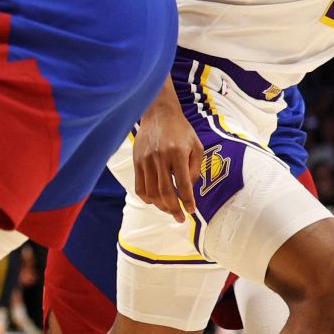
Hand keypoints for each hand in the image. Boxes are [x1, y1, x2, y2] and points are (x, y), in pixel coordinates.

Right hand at [132, 98, 201, 222]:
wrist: (158, 114)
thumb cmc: (181, 131)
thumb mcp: (197, 146)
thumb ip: (195, 168)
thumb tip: (189, 188)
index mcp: (178, 153)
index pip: (182, 184)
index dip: (187, 200)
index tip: (192, 211)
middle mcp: (160, 158)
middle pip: (165, 192)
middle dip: (174, 209)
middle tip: (181, 219)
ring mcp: (145, 160)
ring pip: (151, 192)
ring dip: (161, 206)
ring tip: (169, 211)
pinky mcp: (137, 162)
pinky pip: (139, 186)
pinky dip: (147, 198)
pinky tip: (155, 201)